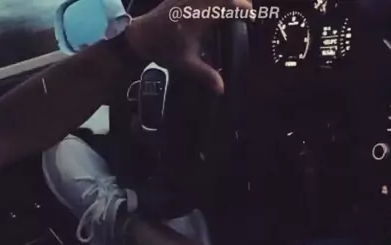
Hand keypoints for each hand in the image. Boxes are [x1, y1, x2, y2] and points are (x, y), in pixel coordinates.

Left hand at [126, 0, 251, 92]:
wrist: (140, 36)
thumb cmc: (163, 49)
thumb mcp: (186, 64)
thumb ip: (205, 75)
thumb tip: (222, 89)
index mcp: (199, 16)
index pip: (229, 4)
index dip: (243, 8)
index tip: (251, 18)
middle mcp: (195, 1)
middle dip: (238, 0)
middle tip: (245, 13)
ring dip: (225, 0)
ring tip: (233, 10)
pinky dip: (212, 0)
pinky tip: (215, 8)